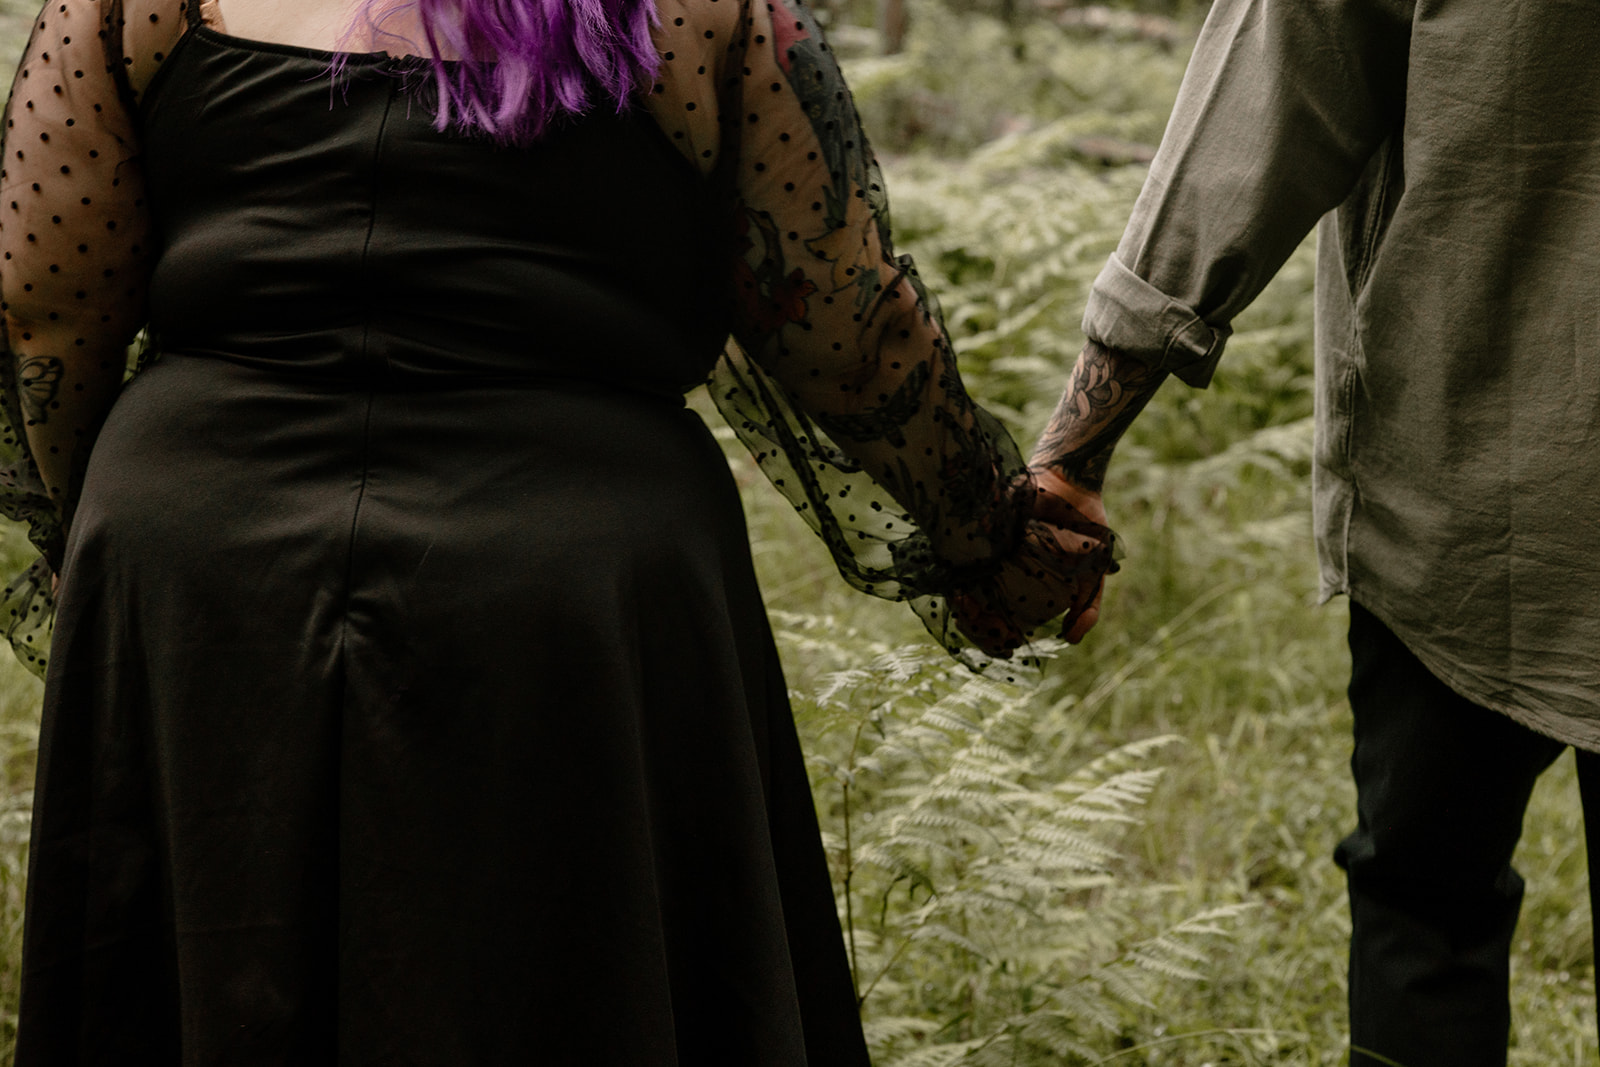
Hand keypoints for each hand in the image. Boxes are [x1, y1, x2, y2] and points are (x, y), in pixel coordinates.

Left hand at [950, 468, 1113, 656]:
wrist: (1074, 486)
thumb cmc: (1085, 531)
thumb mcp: (1092, 573)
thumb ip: (1087, 607)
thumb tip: (1070, 640)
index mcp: (1022, 589)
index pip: (999, 625)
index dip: (995, 639)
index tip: (1006, 642)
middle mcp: (1001, 575)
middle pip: (975, 613)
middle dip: (974, 627)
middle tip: (986, 628)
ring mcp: (987, 554)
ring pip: (961, 589)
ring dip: (962, 608)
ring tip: (969, 609)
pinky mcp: (978, 532)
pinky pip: (958, 557)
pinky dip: (959, 576)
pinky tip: (965, 587)